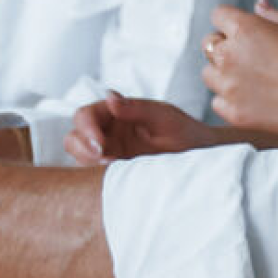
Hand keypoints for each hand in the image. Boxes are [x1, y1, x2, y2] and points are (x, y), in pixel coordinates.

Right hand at [64, 93, 219, 163]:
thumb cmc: (185, 133)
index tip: (101, 143)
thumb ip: (137, 108)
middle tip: (104, 159)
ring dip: (87, 162)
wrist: (202, 159)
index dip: (86, 128)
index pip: (86, 115)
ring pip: (80, 156)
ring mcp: (109, 153)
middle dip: (82, 147)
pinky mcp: (114, 173)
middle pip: (75, 135)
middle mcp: (108, 132)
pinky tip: (115, 179)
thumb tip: (110, 99)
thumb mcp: (164, 117)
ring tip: (111, 168)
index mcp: (116, 113)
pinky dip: (95, 176)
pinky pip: (93, 174)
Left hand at [202, 0, 277, 136]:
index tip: (243, 31)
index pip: (218, 15)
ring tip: (252, 79)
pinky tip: (253, 99)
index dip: (231, 22)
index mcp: (244, 28)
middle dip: (224, 46)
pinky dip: (230, 100)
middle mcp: (230, 55)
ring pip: (209, 75)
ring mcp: (230, 86)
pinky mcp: (234, 112)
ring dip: (223, 74)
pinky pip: (218, 102)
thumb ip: (271, 15)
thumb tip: (258, 4)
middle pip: (208, 44)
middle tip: (250, 57)